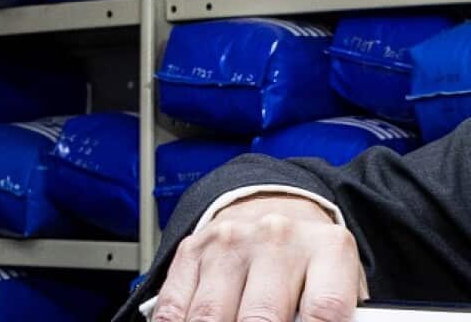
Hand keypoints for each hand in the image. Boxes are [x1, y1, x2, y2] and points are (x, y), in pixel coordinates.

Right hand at [151, 193, 367, 321]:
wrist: (272, 205)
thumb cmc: (311, 261)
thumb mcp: (341, 282)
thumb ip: (339, 313)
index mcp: (327, 247)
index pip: (324, 312)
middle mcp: (276, 238)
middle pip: (261, 317)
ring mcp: (229, 241)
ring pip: (212, 314)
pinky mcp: (192, 249)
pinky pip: (175, 303)